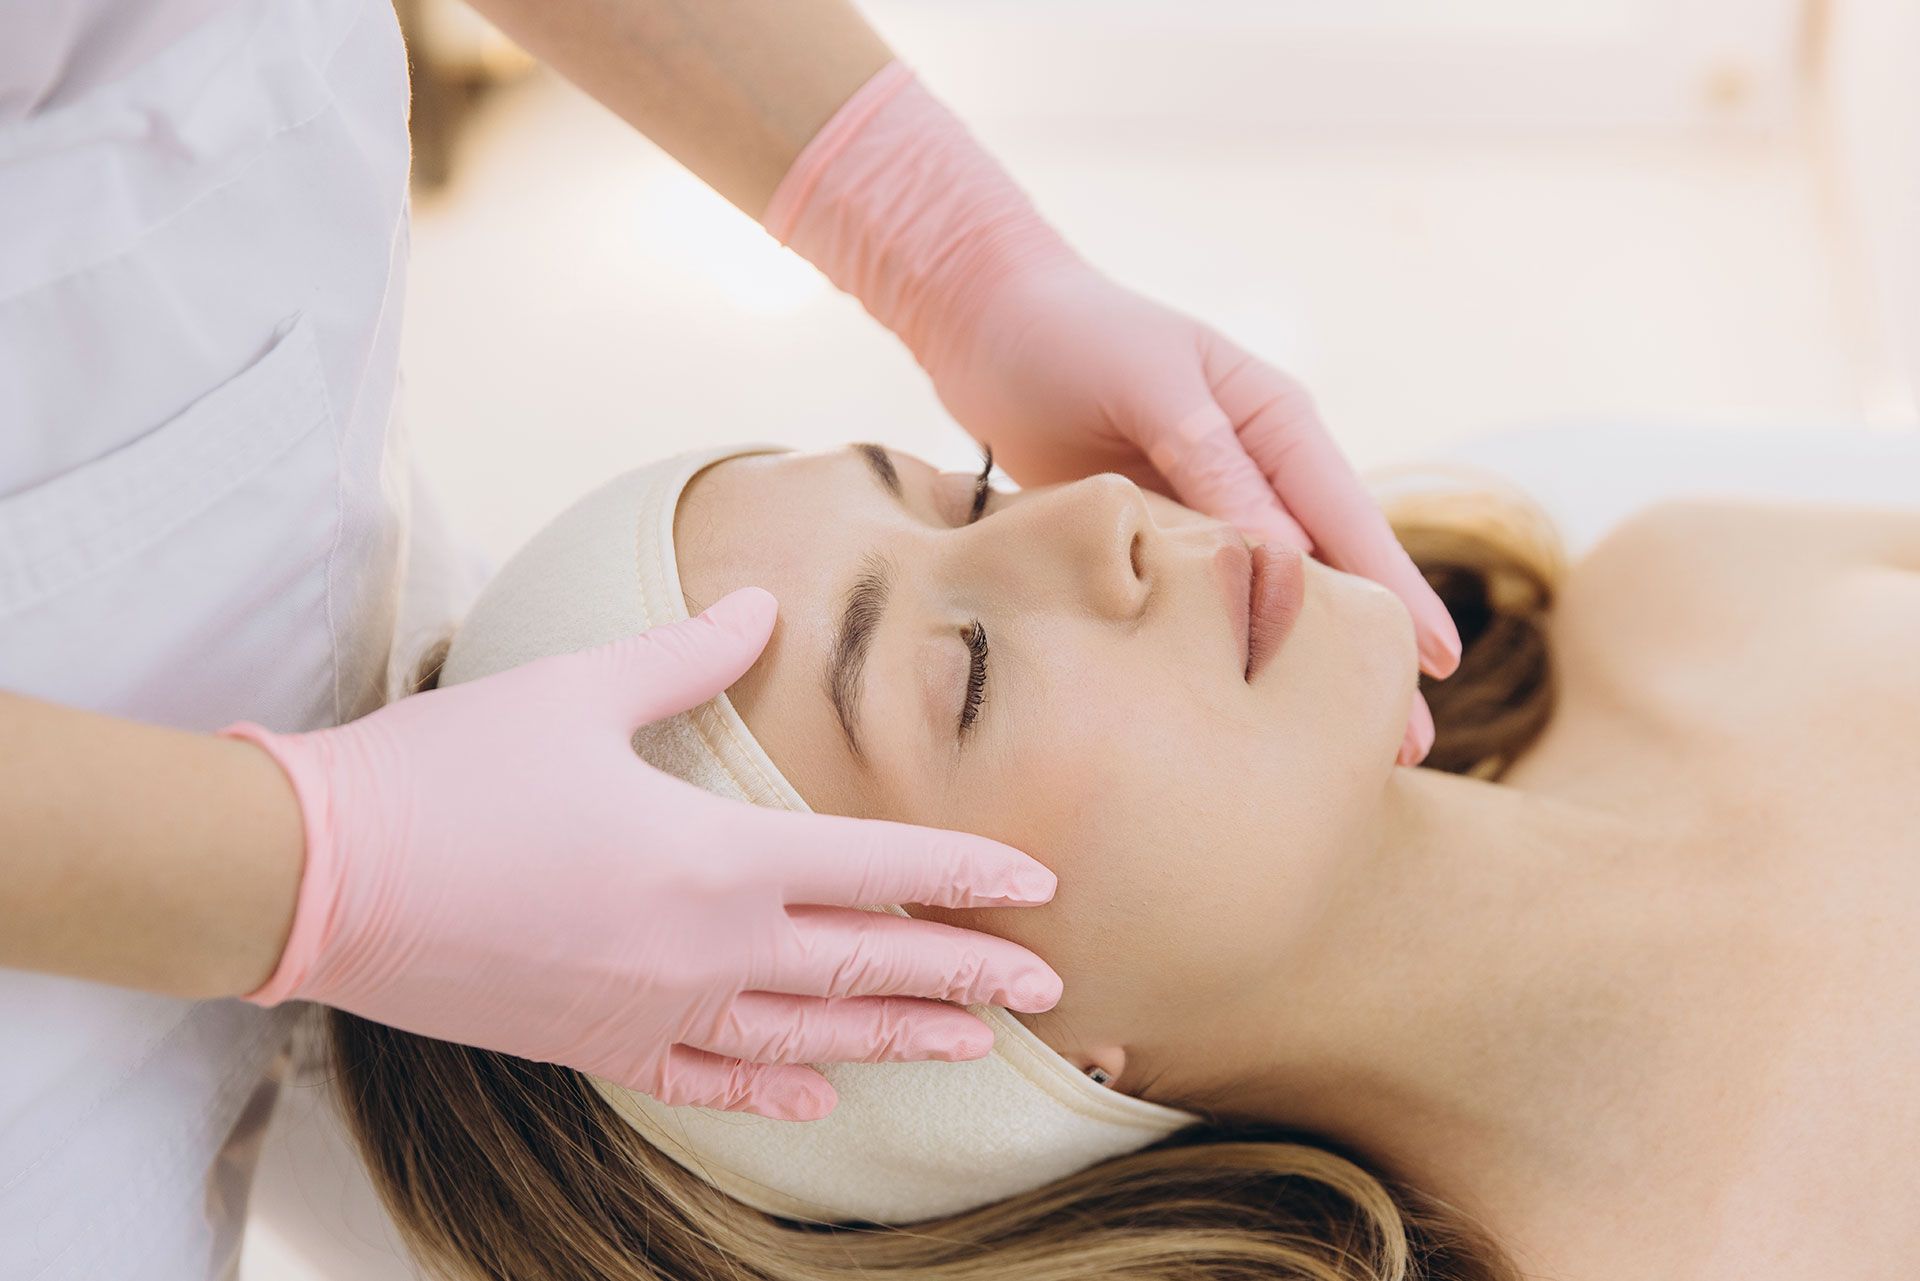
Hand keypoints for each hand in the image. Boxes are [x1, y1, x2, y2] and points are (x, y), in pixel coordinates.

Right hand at [223, 587, 1062, 1120]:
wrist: (315, 877)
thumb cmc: (448, 772)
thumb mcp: (579, 690)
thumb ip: (689, 655)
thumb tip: (761, 608)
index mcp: (712, 855)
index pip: (877, 866)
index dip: (968, 874)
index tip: (1041, 889)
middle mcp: (701, 949)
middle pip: (865, 964)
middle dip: (966, 977)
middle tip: (1051, 994)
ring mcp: (651, 1010)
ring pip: (805, 1037)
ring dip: (894, 1041)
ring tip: (970, 1049)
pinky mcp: (595, 1045)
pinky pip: (708, 1081)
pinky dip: (772, 1093)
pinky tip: (820, 1100)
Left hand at [766, 63, 1459, 763]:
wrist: (981, 318)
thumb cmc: (1072, 334)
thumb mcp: (1152, 387)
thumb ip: (1214, 467)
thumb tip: (1284, 558)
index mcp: (1276, 424)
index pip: (1349, 521)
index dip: (1397, 594)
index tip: (1439, 660)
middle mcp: (1254, 471)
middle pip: (1323, 576)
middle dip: (1362, 655)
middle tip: (1404, 745)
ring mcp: (1202, 510)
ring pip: (1264, 600)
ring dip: (1294, 666)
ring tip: (1333, 747)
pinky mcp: (1146, 539)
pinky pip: (1198, 605)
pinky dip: (1224, 652)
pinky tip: (1235, 705)